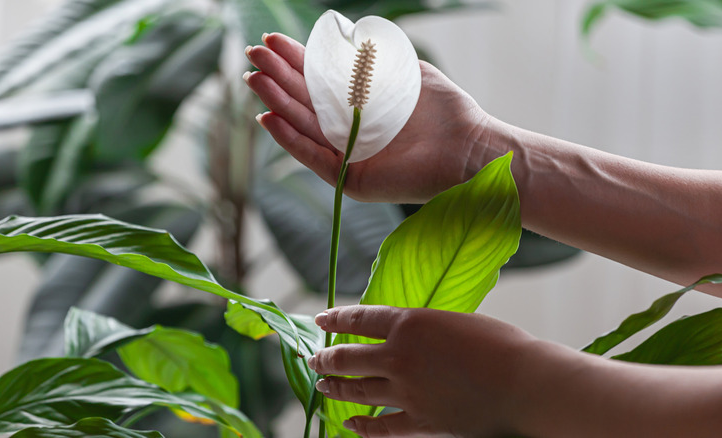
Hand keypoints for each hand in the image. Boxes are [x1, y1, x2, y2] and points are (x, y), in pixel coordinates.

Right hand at [244, 33, 489, 203]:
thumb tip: (343, 38)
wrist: (469, 149)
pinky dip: (290, 140)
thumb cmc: (445, 111)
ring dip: (277, 104)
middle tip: (252, 56)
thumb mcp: (406, 72)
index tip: (271, 41)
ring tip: (254, 81)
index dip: (295, 61)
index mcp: (361, 104)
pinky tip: (269, 119)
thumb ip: (375, 59)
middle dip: (277, 77)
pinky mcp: (353, 179)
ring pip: (304, 127)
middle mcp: (351, 130)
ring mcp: (350, 156)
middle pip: (305, 102)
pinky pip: (315, 158)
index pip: (320, 80)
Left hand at [307, 305, 540, 436]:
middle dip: (326, 358)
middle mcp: (398, 357)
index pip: (358, 319)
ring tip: (321, 383)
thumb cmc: (500, 345)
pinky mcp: (420, 421)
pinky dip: (362, 426)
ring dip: (335, 386)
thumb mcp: (453, 321)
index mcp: (408, 323)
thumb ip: (422, 327)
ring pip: (357, 390)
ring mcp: (406, 392)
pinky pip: (381, 427)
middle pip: (348, 358)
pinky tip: (350, 424)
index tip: (320, 321)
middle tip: (315, 358)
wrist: (525, 384)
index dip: (334, 319)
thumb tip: (405, 334)